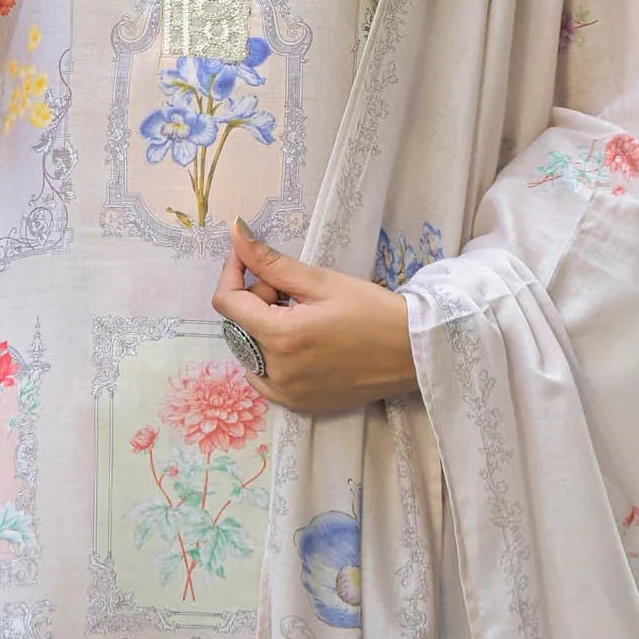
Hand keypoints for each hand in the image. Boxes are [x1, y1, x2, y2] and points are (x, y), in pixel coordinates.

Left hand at [211, 218, 418, 414]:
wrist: (411, 352)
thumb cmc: (372, 310)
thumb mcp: (321, 280)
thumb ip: (271, 261)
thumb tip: (234, 233)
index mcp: (280, 337)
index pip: (227, 302)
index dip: (232, 271)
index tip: (246, 255)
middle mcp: (277, 371)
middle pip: (239, 325)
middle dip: (257, 299)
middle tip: (293, 290)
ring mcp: (287, 393)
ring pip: (249, 350)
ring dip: (263, 328)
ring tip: (301, 315)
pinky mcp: (299, 405)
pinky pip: (264, 378)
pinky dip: (270, 356)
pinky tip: (300, 343)